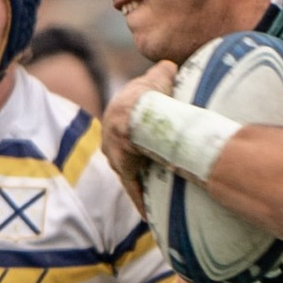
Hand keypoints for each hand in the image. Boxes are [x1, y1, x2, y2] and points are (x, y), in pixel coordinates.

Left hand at [101, 60, 177, 213]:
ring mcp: (117, 158)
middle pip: (126, 157)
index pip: (126, 133)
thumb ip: (163, 72)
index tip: (147, 148)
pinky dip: (141, 201)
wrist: (140, 111)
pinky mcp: (126, 172)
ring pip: (130, 174)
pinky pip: (134, 189)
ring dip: (142, 183)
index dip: (138, 139)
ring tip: (156, 195)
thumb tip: (172, 67)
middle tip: (155, 173)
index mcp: (116, 119)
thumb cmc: (149, 92)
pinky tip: (148, 215)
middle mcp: (111, 141)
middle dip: (139, 165)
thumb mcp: (158, 76)